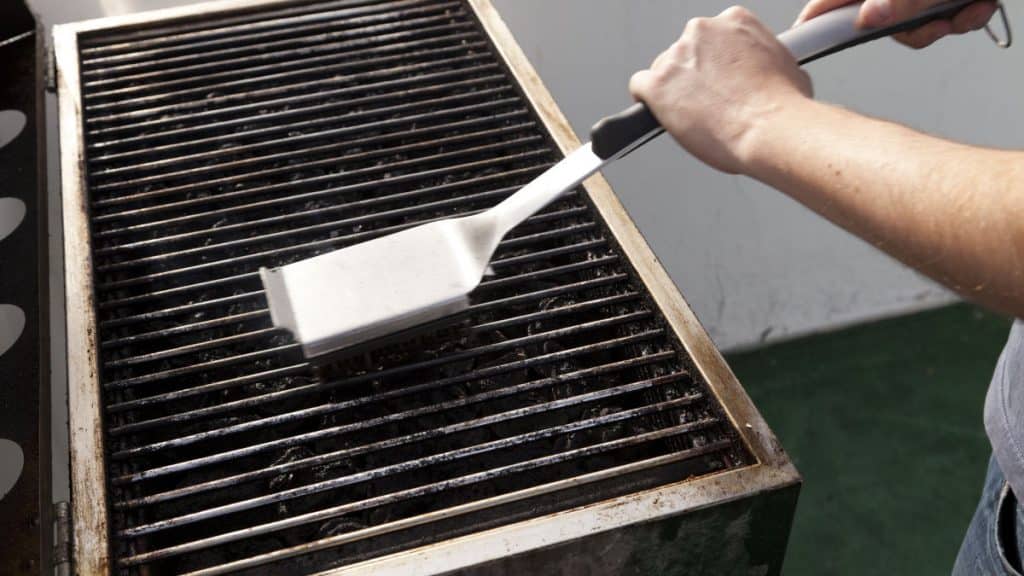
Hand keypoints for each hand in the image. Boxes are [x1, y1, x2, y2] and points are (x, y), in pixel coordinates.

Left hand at [629, 7, 811, 174]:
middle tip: (709, 101)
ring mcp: (675, 57)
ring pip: (662, 71)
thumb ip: (762, 59)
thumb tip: (761, 71)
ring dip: (674, 91)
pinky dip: (648, 101)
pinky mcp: (656, 85)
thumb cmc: (783, 104)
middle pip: (685, 53)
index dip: (715, 63)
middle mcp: (701, 32)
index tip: (719, 79)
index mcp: (733, 21)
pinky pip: (639, 87)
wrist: (769, 128)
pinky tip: (661, 114)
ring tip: (696, 116)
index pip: (711, 38)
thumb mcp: (785, 65)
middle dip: (694, 76)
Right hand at [795, 0, 997, 47]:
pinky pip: (944, 16)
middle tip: (934, 26)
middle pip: (878, 19)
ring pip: (915, 23)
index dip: (818, 18)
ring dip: (946, 24)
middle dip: (912, 29)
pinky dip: (966, 15)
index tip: (806, 36)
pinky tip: (980, 4)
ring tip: (969, 9)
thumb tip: (868, 18)